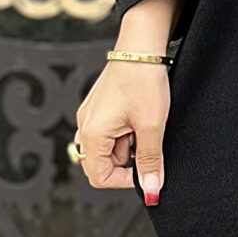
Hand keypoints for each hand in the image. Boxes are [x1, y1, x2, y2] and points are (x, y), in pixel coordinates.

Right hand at [75, 59, 169, 204]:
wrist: (142, 46)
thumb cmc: (143, 80)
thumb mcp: (151, 127)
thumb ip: (150, 162)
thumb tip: (152, 190)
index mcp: (91, 133)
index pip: (99, 177)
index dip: (125, 181)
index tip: (147, 172)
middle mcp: (85, 125)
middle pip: (103, 163)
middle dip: (127, 160)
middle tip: (146, 141)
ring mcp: (92, 115)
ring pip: (109, 147)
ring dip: (129, 144)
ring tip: (144, 124)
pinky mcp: (101, 107)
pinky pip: (111, 131)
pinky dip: (127, 131)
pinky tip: (140, 116)